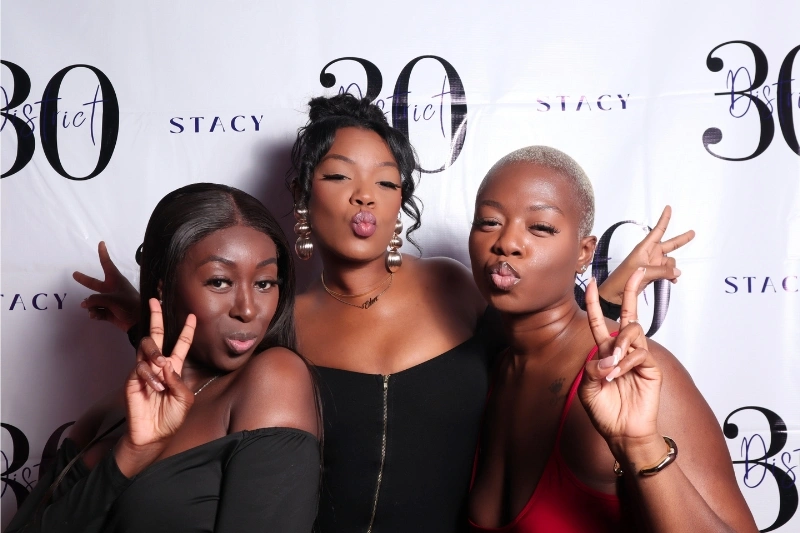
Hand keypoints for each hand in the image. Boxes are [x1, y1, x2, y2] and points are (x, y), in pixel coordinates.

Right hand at [73, 241, 140, 331]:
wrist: (138, 321)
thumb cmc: (129, 305)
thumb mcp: (112, 299)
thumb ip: (95, 299)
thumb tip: (84, 303)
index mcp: (115, 280)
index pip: (107, 264)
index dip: (103, 254)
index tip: (102, 243)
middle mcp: (111, 289)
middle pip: (94, 283)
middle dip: (84, 279)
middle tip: (74, 274)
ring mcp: (109, 301)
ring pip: (93, 301)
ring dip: (91, 306)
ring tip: (95, 310)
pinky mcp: (109, 312)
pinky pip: (96, 311)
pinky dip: (95, 313)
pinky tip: (96, 315)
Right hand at [125, 299, 195, 447]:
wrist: (153, 435)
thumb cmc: (171, 418)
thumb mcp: (185, 399)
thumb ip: (178, 380)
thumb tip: (166, 363)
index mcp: (174, 368)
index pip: (180, 344)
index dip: (186, 330)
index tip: (191, 315)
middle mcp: (158, 365)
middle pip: (156, 336)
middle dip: (156, 317)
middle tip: (155, 300)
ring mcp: (144, 371)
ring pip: (146, 347)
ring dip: (155, 354)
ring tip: (161, 368)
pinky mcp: (132, 379)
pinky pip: (140, 369)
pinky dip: (149, 377)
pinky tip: (154, 388)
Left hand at [579, 268, 661, 447]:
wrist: (623, 432)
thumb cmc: (605, 411)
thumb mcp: (588, 388)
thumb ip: (592, 369)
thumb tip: (606, 355)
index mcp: (604, 352)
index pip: (599, 322)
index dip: (595, 302)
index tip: (592, 283)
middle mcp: (622, 350)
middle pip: (629, 314)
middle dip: (633, 291)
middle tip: (639, 270)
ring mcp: (639, 357)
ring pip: (633, 331)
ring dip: (619, 346)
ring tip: (612, 368)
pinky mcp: (651, 367)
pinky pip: (640, 353)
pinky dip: (626, 362)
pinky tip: (619, 375)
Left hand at [598, 206, 694, 303]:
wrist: (614, 294)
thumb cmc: (622, 279)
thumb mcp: (643, 272)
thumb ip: (662, 271)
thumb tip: (677, 272)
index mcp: (644, 248)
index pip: (657, 231)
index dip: (664, 219)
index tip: (668, 208)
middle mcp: (650, 254)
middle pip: (669, 245)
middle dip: (681, 240)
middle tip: (693, 233)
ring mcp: (652, 264)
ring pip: (670, 262)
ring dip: (672, 269)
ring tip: (669, 277)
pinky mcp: (653, 274)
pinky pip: (668, 272)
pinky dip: (671, 276)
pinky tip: (672, 281)